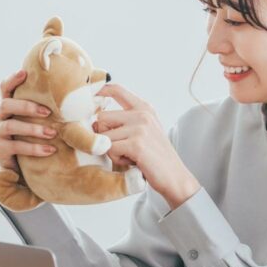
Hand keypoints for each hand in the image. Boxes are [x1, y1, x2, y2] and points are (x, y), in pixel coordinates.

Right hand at [0, 70, 57, 173]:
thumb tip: (76, 95)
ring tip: (52, 133)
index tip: (24, 73)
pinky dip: (33, 148)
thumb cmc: (33, 137)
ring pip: (10, 126)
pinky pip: (14, 146)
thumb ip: (46, 109)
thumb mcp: (38, 121)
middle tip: (48, 111)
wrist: (21, 166)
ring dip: (32, 128)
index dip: (12, 80)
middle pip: (6, 104)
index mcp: (7, 105)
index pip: (5, 88)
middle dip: (27, 106)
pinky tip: (49, 150)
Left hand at [94, 83, 200, 209]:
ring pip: (104, 136)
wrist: (175, 176)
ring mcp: (140, 128)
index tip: (91, 95)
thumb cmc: (155, 156)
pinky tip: (132, 162)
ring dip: (112, 150)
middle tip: (122, 148)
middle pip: (102, 117)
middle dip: (105, 135)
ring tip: (130, 156)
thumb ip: (125, 121)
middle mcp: (142, 114)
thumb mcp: (144, 131)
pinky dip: (117, 159)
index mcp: (144, 108)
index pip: (117, 90)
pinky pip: (109, 149)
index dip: (100, 90)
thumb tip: (95, 121)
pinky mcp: (136, 144)